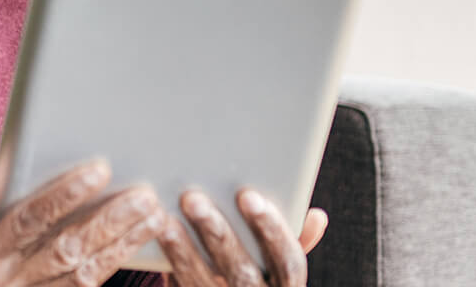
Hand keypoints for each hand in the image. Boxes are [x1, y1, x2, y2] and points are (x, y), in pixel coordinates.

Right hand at [0, 160, 167, 286]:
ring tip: (154, 216)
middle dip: (107, 221)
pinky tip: (138, 243)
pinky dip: (114, 264)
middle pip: (65, 249)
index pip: (27, 221)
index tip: (100, 170)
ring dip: (122, 245)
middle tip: (143, 195)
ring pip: (85, 273)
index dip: (63, 195)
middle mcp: (6, 283)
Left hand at [156, 189, 327, 286]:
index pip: (288, 262)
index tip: (249, 196)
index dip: (272, 230)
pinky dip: (170, 262)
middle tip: (193, 199)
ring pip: (205, 282)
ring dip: (184, 248)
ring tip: (166, 218)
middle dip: (217, 233)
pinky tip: (158, 236)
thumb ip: (291, 240)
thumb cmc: (256, 273)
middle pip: (242, 272)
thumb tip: (317, 217)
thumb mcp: (277, 265)